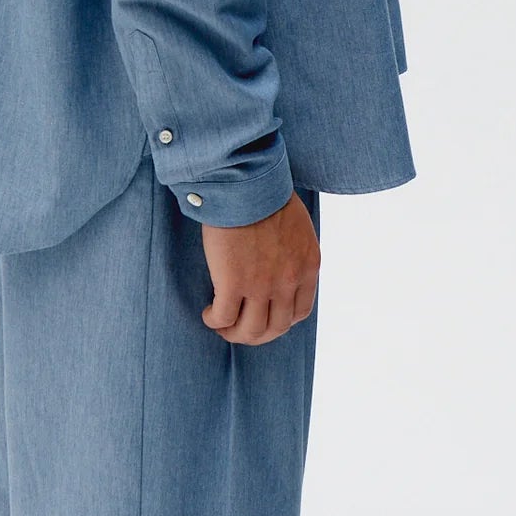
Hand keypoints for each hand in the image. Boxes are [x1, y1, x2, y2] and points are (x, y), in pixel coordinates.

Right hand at [199, 191, 320, 344]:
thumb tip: (277, 261)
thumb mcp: (296, 225)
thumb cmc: (265, 193)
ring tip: (221, 324)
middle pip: (276, 328)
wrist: (245, 182)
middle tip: (240, 327)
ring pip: (250, 330)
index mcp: (307, 266)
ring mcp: (262, 285)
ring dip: (235, 333)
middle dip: (257, 334)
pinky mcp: (233, 283)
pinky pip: (224, 318)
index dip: (280, 320)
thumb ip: (292, 249)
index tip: (264, 314)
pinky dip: (215, 321)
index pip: (299, 312)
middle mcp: (289, 281)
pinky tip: (208, 313)